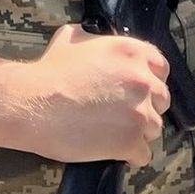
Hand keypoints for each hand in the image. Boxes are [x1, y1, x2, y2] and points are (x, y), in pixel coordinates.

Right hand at [10, 24, 169, 166]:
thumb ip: (96, 39)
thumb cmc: (48, 71)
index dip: (150, 79)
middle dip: (146, 107)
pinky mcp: (130, 142)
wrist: (34, 102)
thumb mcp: (73, 37)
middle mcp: (141, 80)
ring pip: (154, 128)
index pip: (161, 67)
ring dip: (138, 132)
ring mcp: (139, 113)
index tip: (139, 89)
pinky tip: (114, 151)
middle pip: (161, 99)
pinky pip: (143, 154)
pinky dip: (131, 155)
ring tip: (115, 133)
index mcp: (131, 52)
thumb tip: (95, 39)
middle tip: (123, 113)